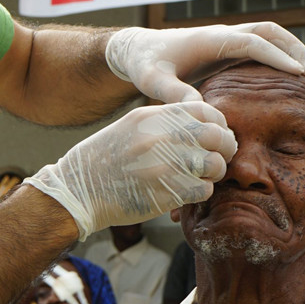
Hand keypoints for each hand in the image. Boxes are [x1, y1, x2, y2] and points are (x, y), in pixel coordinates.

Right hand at [23, 101, 235, 239]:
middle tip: (221, 156)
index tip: (217, 134)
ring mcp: (164, 165)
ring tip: (202, 176)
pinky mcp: (165, 193)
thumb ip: (165, 121)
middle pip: (216, 136)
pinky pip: (203, 190)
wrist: (80, 189)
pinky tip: (189, 191)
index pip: (204, 110)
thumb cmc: (106, 158)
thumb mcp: (131, 126)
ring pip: (214, 165)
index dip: (218, 123)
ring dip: (214, 172)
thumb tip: (204, 124)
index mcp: (152, 117)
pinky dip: (201, 192)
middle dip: (225, 147)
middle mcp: (160, 137)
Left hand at [105, 23, 304, 103]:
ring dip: (294, 53)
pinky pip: (263, 48)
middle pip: (271, 32)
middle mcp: (224, 35)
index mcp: (211, 39)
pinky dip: (282, 58)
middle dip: (296, 52)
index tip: (300, 74)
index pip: (253, 42)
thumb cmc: (146, 65)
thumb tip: (201, 110)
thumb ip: (174, 94)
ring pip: (271, 37)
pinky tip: (294, 80)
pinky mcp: (228, 49)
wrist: (138, 50)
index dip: (277, 57)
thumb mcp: (153, 81)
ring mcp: (228, 40)